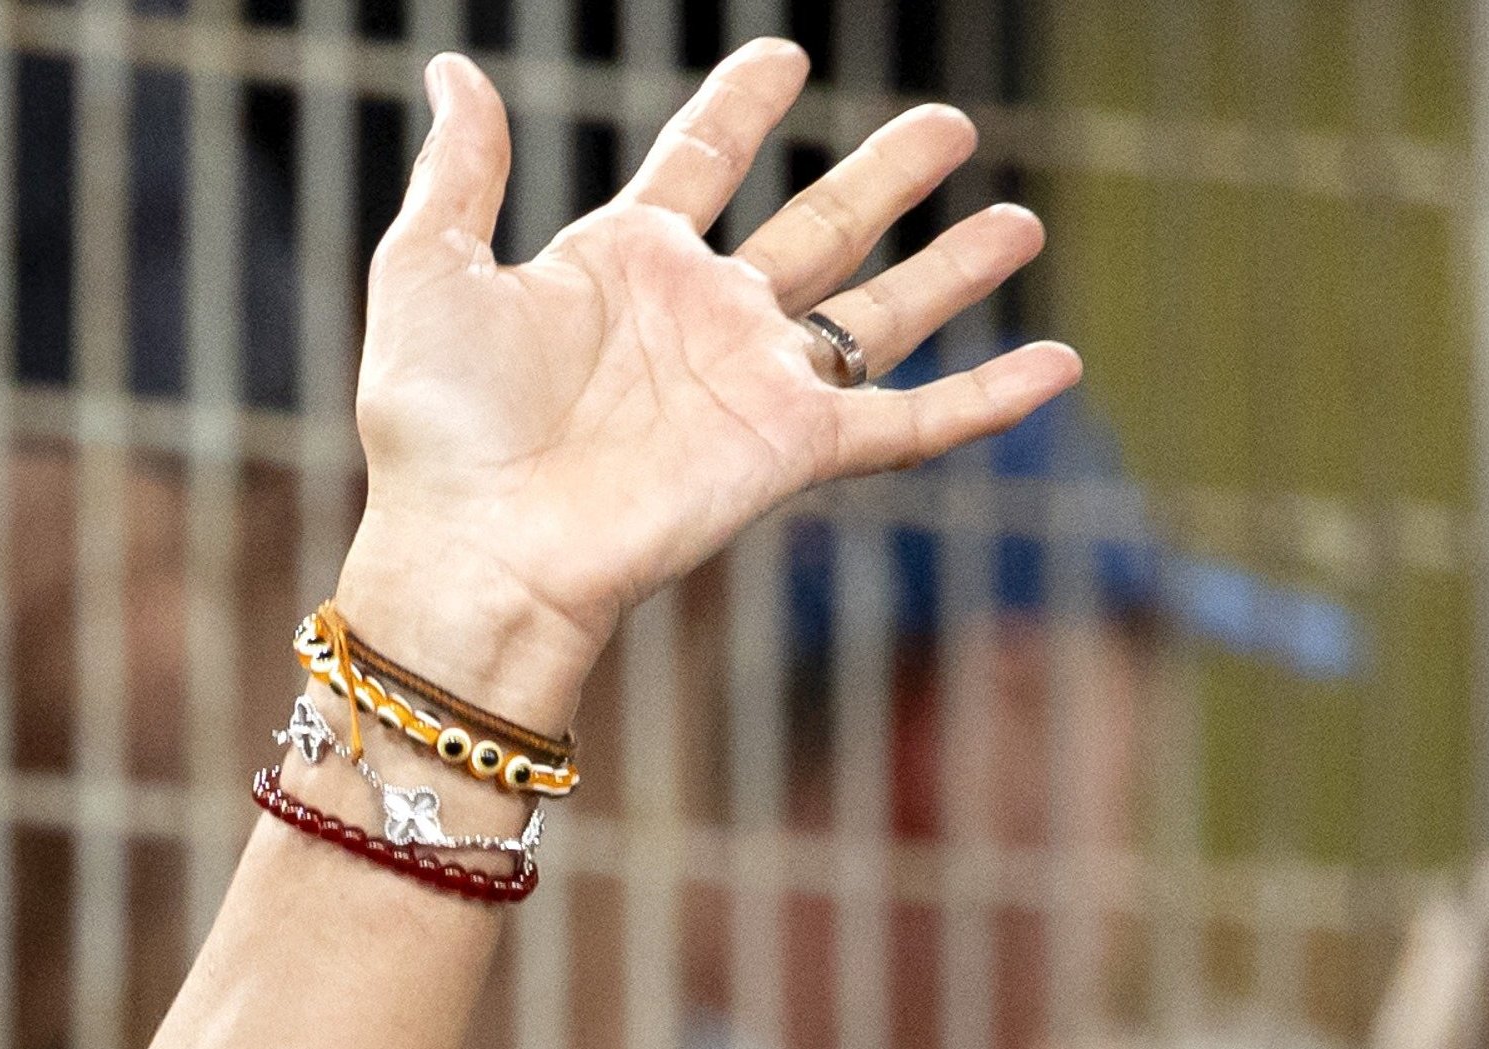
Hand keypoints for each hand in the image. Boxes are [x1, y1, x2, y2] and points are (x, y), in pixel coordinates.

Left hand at [327, 40, 1077, 726]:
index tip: (780, 58)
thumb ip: (457, 172)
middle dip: (885, 175)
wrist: (473, 552)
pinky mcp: (791, 450)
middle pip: (820, 227)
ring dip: (952, 267)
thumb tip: (454, 70)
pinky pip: (911, 420)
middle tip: (950, 121)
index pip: (698, 164)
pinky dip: (989, 397)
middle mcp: (702, 320)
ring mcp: (754, 384)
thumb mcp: (427, 273)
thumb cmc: (436, 432)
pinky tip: (1061, 364)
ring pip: (880, 309)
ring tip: (1024, 217)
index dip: (737, 110)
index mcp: (620, 267)